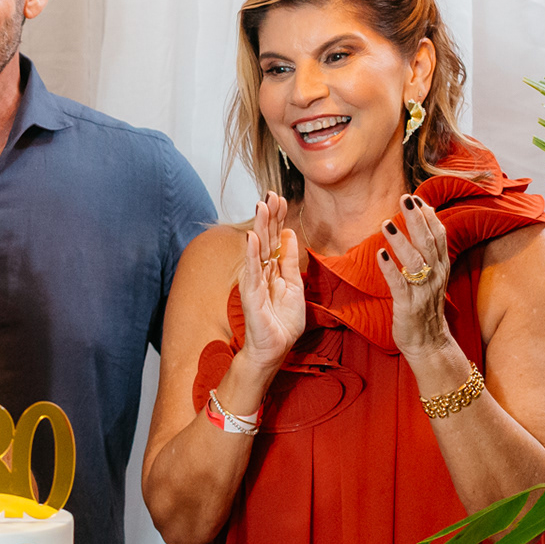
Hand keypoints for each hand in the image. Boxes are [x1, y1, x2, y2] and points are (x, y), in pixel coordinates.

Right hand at [240, 193, 305, 371]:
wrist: (273, 349)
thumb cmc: (281, 322)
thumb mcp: (294, 286)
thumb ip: (290, 261)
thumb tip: (289, 235)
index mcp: (272, 269)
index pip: (274, 238)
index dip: (277, 219)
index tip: (280, 198)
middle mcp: (261, 272)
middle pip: (265, 239)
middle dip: (269, 216)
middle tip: (271, 194)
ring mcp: (254, 283)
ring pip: (257, 250)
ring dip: (259, 227)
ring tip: (261, 206)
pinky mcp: (251, 296)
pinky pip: (251, 272)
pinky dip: (250, 254)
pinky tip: (251, 237)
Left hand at [377, 194, 453, 356]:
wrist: (428, 342)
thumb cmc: (424, 306)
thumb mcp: (430, 277)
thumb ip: (427, 253)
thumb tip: (421, 225)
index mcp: (440, 267)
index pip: (439, 237)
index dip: (429, 217)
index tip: (417, 198)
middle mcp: (435, 276)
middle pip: (428, 242)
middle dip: (417, 220)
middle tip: (405, 199)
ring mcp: (422, 291)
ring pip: (415, 261)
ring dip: (401, 241)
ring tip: (387, 223)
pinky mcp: (408, 305)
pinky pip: (399, 284)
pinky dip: (389, 269)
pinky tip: (380, 254)